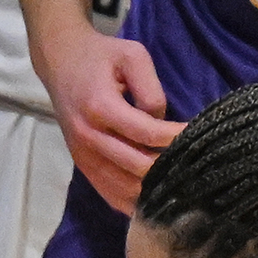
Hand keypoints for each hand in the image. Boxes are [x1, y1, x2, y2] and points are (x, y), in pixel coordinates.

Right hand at [34, 26, 181, 213]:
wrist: (61, 63)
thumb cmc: (101, 56)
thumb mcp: (132, 55)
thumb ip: (151, 89)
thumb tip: (162, 122)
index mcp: (101, 108)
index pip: (147, 134)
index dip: (175, 138)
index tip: (196, 135)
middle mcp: (89, 138)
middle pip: (138, 167)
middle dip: (168, 167)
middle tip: (191, 163)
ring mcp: (84, 157)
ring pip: (125, 188)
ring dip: (153, 189)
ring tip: (178, 183)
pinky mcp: (83, 166)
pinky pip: (109, 195)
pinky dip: (133, 202)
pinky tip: (154, 199)